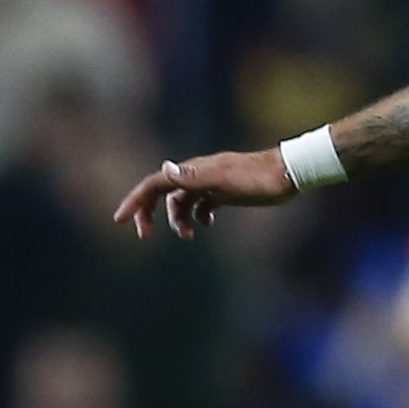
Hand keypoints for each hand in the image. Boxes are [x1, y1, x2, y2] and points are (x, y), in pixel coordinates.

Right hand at [113, 150, 296, 240]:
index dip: (135, 200)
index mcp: (193, 171)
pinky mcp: (226, 192)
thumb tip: (165, 170)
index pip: (155, 183)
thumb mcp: (224, 180)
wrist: (288, 174)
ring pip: (182, 201)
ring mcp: (212, 183)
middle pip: (162, 193)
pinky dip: (197, 216)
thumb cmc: (257, 179)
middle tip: (145, 235)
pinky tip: (206, 225)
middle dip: (149, 213)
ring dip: (177, 220)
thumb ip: (195, 177)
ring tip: (188, 237)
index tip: (120, 220)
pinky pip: (202, 204)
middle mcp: (198, 175)